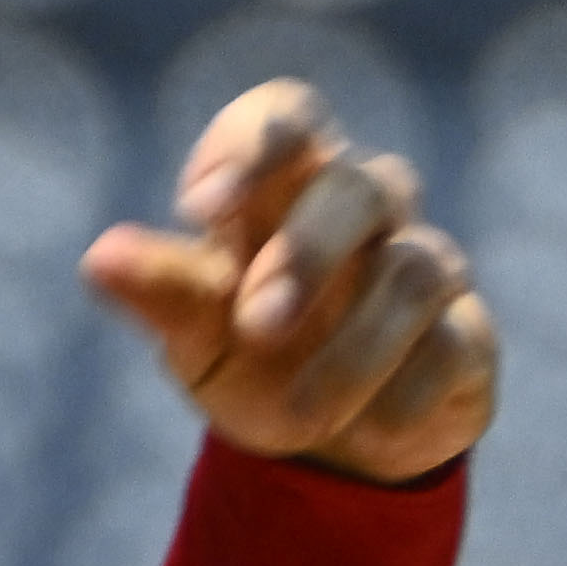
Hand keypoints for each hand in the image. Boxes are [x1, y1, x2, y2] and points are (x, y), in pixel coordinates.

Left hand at [80, 83, 495, 486]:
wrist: (329, 447)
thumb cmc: (255, 359)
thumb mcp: (198, 334)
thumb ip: (163, 291)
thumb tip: (100, 259)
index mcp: (289, 189)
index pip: (288, 117)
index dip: (254, 142)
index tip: (200, 207)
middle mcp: (366, 212)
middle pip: (357, 186)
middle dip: (308, 253)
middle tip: (257, 326)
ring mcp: (424, 268)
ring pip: (413, 269)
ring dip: (353, 347)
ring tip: (300, 415)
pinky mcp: (467, 338)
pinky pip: (454, 344)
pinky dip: (409, 389)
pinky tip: (374, 428)